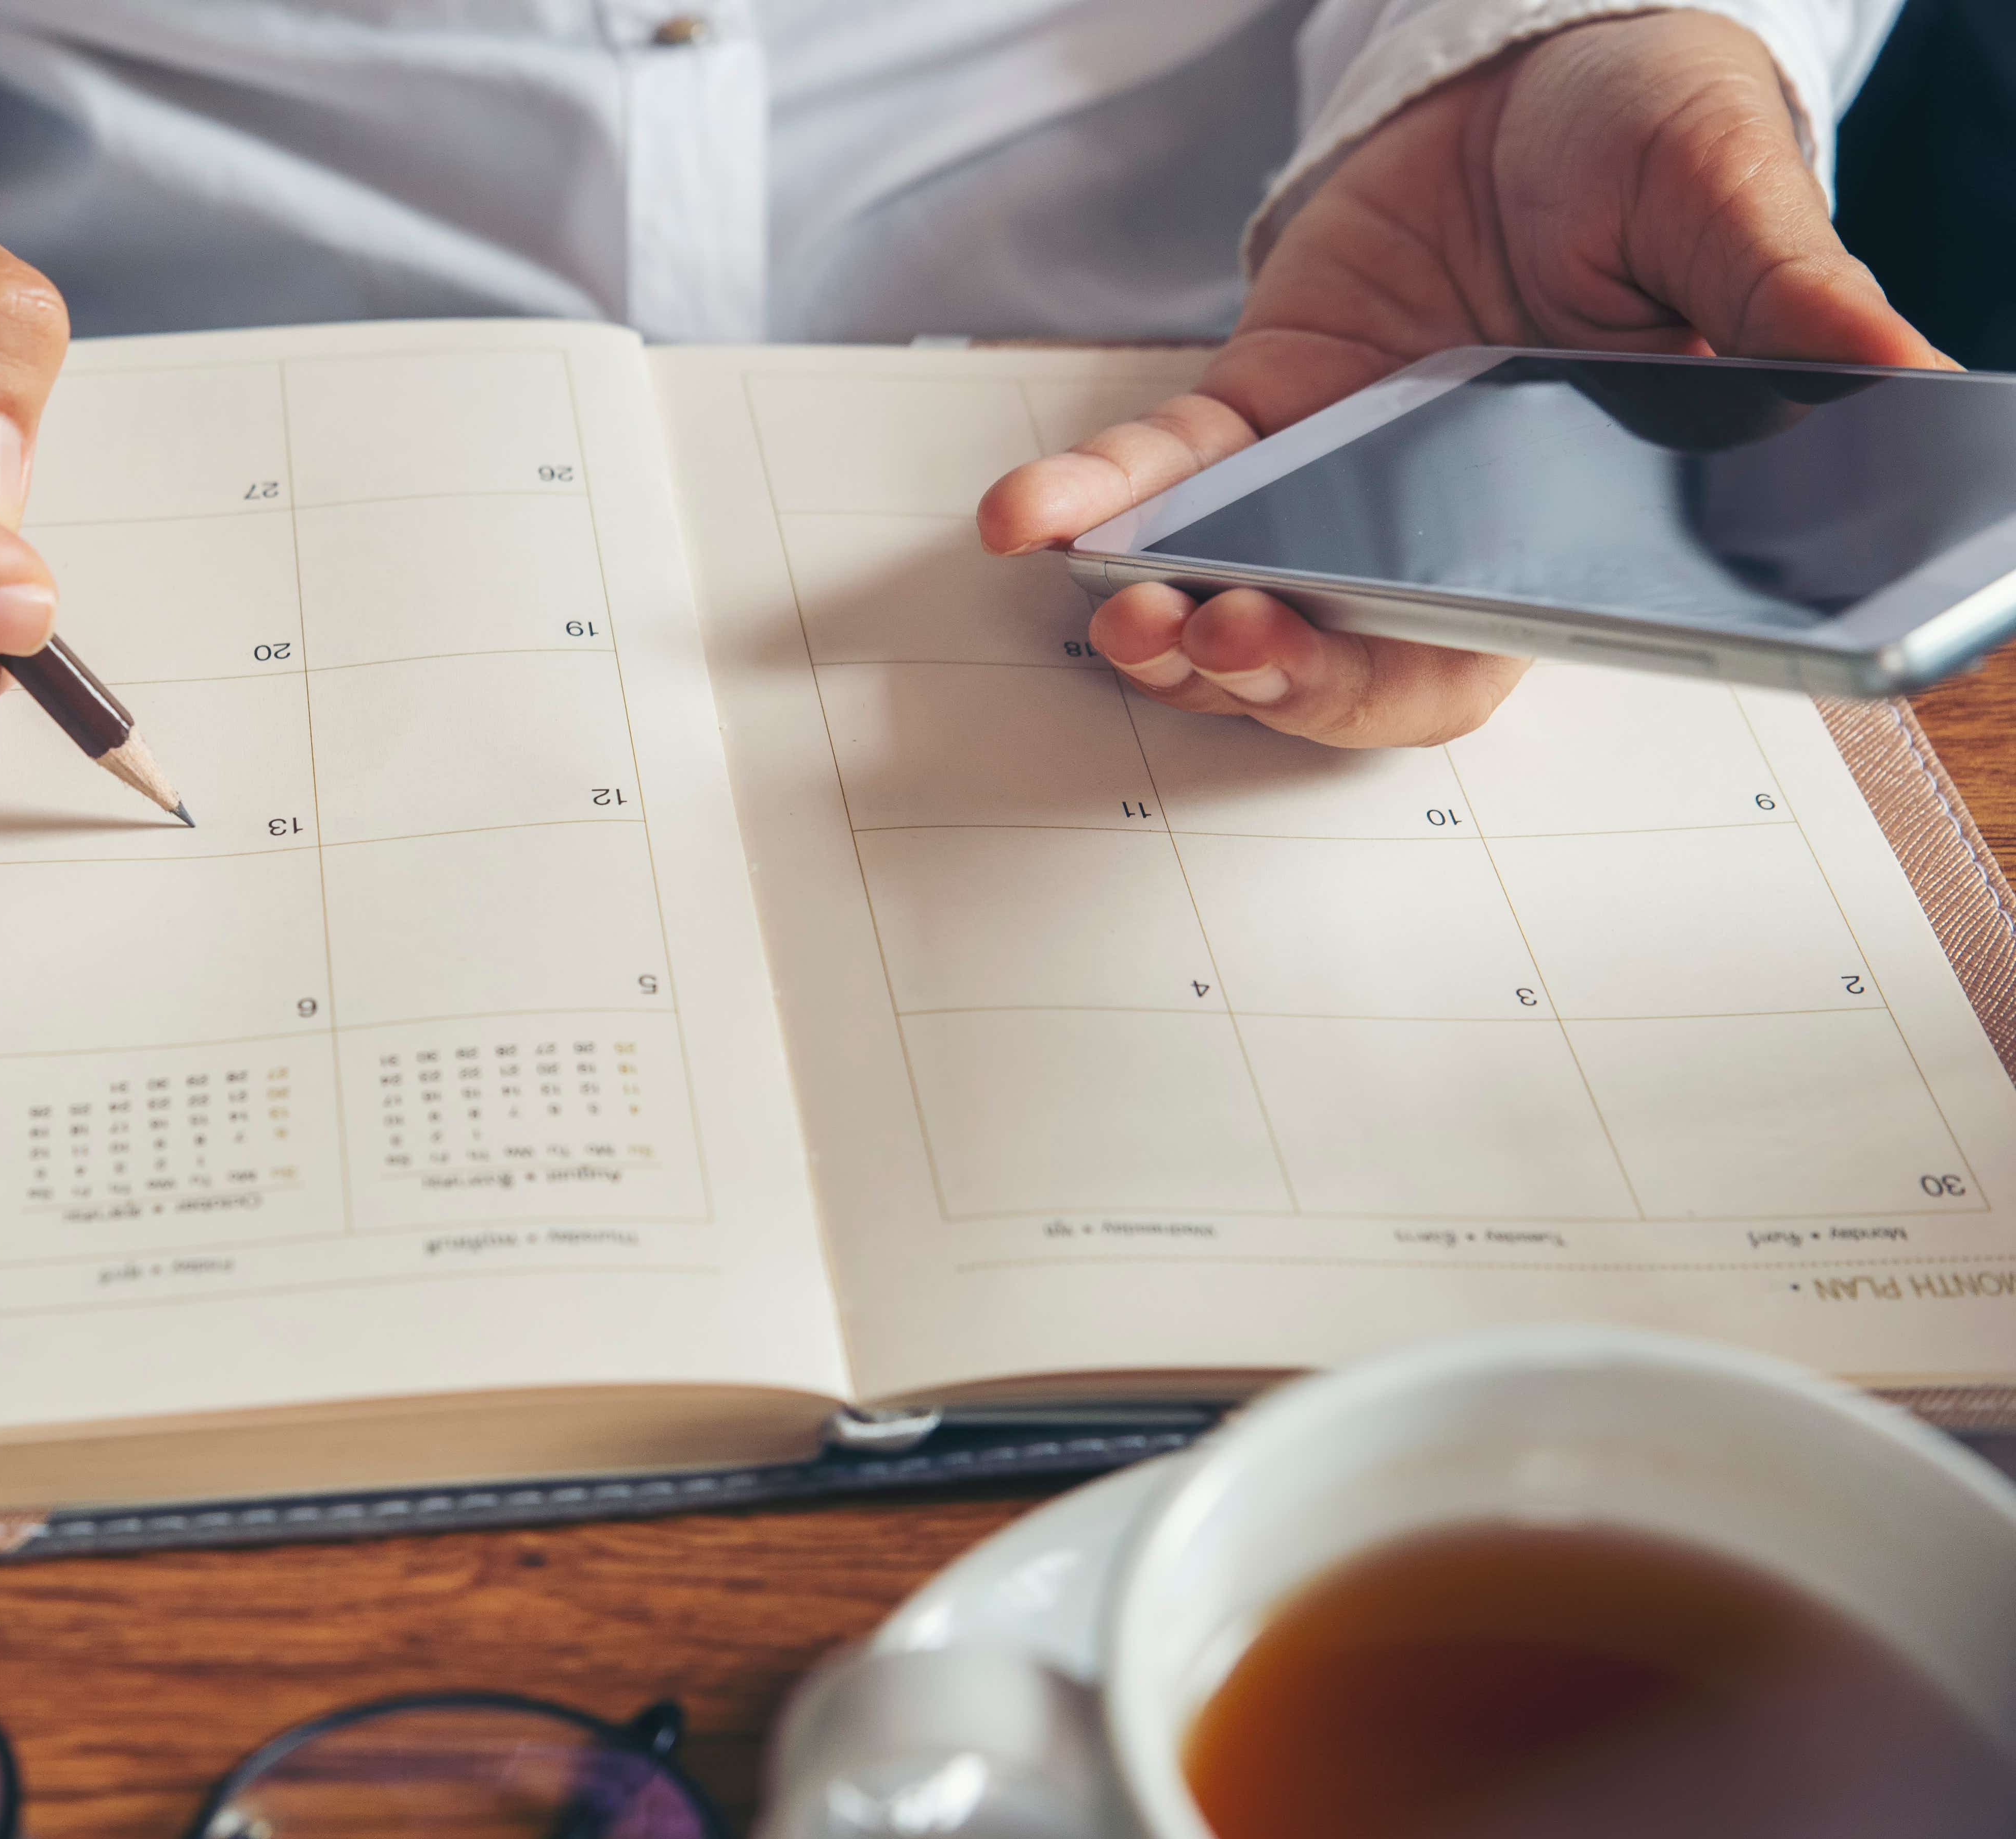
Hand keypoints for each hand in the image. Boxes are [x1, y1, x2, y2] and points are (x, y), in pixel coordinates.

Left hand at [979, 11, 1947, 748]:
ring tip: (1122, 614)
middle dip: (1268, 668)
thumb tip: (1901, 382)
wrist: (1546, 69)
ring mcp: (1335, 476)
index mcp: (1567, 521)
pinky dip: (1093, 496)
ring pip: (1237, 588)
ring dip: (1166, 620)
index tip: (1323, 668)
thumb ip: (1790, 304)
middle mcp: (1438, 525)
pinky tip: (1027, 514)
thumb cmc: (1657, 144)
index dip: (1395, 679)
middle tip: (1211, 646)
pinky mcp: (1260, 409)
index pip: (1478, 648)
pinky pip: (1166, 470)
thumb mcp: (1732, 209)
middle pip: (1342, 650)